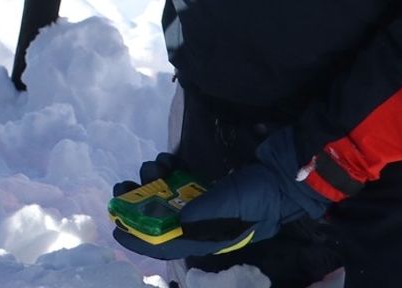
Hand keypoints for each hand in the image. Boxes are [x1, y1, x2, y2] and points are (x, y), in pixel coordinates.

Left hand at [112, 130, 330, 260]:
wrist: (285, 174)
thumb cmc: (261, 195)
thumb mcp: (231, 206)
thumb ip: (202, 213)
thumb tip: (172, 221)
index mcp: (205, 237)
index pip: (165, 244)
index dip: (139, 239)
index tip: (116, 228)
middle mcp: (200, 221)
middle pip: (159, 217)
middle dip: (138, 202)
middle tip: (123, 186)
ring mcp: (202, 200)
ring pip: (164, 195)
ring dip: (152, 181)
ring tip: (152, 167)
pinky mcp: (206, 182)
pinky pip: (177, 178)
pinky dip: (168, 168)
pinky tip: (168, 159)